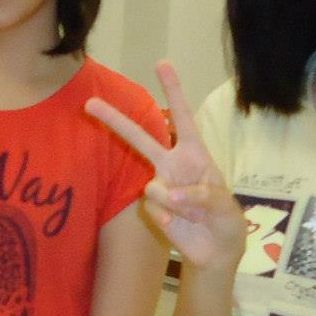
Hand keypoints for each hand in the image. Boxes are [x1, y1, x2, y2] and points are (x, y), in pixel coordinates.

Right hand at [85, 60, 246, 271]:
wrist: (216, 252)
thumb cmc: (226, 222)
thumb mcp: (226, 206)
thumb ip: (203, 195)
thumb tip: (171, 194)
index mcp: (194, 154)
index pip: (182, 117)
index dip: (173, 91)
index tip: (161, 64)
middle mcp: (172, 165)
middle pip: (140, 138)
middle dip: (115, 120)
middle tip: (89, 102)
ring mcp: (160, 187)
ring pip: (152, 186)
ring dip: (176, 202)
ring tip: (193, 215)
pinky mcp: (153, 209)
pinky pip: (152, 208)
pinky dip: (168, 218)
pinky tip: (179, 224)